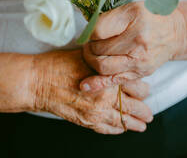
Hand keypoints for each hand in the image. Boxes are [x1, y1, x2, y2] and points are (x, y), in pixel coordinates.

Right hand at [30, 50, 152, 133]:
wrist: (38, 81)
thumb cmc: (59, 64)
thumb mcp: (86, 55)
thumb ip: (105, 62)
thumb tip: (119, 64)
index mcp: (109, 78)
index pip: (138, 86)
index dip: (143, 88)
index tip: (144, 89)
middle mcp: (107, 97)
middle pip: (136, 107)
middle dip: (144, 110)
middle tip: (148, 111)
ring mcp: (97, 112)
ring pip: (125, 122)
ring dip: (137, 124)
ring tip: (143, 125)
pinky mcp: (87, 122)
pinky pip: (109, 130)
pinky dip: (118, 130)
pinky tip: (123, 128)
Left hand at [82, 1, 186, 82]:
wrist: (174, 32)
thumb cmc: (149, 16)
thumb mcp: (130, 7)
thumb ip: (108, 17)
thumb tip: (86, 32)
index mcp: (133, 17)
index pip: (98, 30)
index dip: (88, 33)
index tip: (89, 32)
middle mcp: (137, 39)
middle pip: (99, 49)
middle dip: (89, 47)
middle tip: (89, 44)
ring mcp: (139, 59)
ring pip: (103, 66)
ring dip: (91, 61)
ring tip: (92, 54)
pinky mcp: (140, 72)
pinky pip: (115, 80)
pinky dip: (97, 84)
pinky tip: (85, 86)